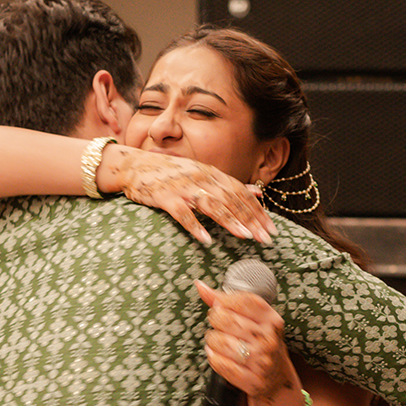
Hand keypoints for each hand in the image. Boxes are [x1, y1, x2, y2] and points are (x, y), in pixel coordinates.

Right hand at [105, 146, 272, 245]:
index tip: (271, 229)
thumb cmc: (170, 173)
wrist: (135, 166)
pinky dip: (195, 226)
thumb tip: (257, 191)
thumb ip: (230, 184)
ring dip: (230, 221)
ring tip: (245, 237)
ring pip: (212, 205)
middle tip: (265, 238)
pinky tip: (206, 239)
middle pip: (231, 200)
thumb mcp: (203, 174)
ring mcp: (184, 187)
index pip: (240, 193)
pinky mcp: (166, 197)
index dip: (257, 211)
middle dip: (250, 220)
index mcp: (212, 174)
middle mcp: (202, 179)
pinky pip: (183, 213)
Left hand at [195, 279, 304, 405]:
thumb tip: (201, 286)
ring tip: (217, 341)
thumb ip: (229, 303)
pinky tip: (217, 354)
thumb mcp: (255, 321)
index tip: (217, 304)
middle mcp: (268, 339)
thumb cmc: (263, 345)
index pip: (244, 301)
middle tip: (218, 325)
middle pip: (227, 320)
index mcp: (271, 320)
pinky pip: (220, 364)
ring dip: (212, 341)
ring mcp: (261, 360)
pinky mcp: (252, 380)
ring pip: (220, 342)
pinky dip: (213, 358)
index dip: (224, 301)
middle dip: (215, 320)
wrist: (277, 380)